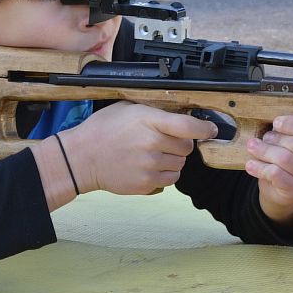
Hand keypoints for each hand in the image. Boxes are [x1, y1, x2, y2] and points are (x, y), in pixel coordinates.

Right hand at [62, 102, 217, 195]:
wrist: (82, 158)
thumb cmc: (103, 130)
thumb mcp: (127, 108)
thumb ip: (155, 112)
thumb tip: (180, 116)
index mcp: (148, 121)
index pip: (188, 126)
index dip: (204, 128)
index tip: (210, 129)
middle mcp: (152, 144)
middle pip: (187, 147)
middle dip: (180, 144)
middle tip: (163, 141)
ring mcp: (149, 166)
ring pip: (180, 165)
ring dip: (172, 160)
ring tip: (152, 155)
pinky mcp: (146, 184)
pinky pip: (170, 180)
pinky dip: (164, 174)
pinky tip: (148, 167)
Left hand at [245, 115, 292, 224]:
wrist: (286, 189)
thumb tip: (276, 124)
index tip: (277, 122)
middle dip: (275, 138)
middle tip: (265, 137)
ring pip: (284, 158)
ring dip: (264, 150)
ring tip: (254, 147)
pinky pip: (276, 174)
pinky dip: (260, 167)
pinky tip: (251, 164)